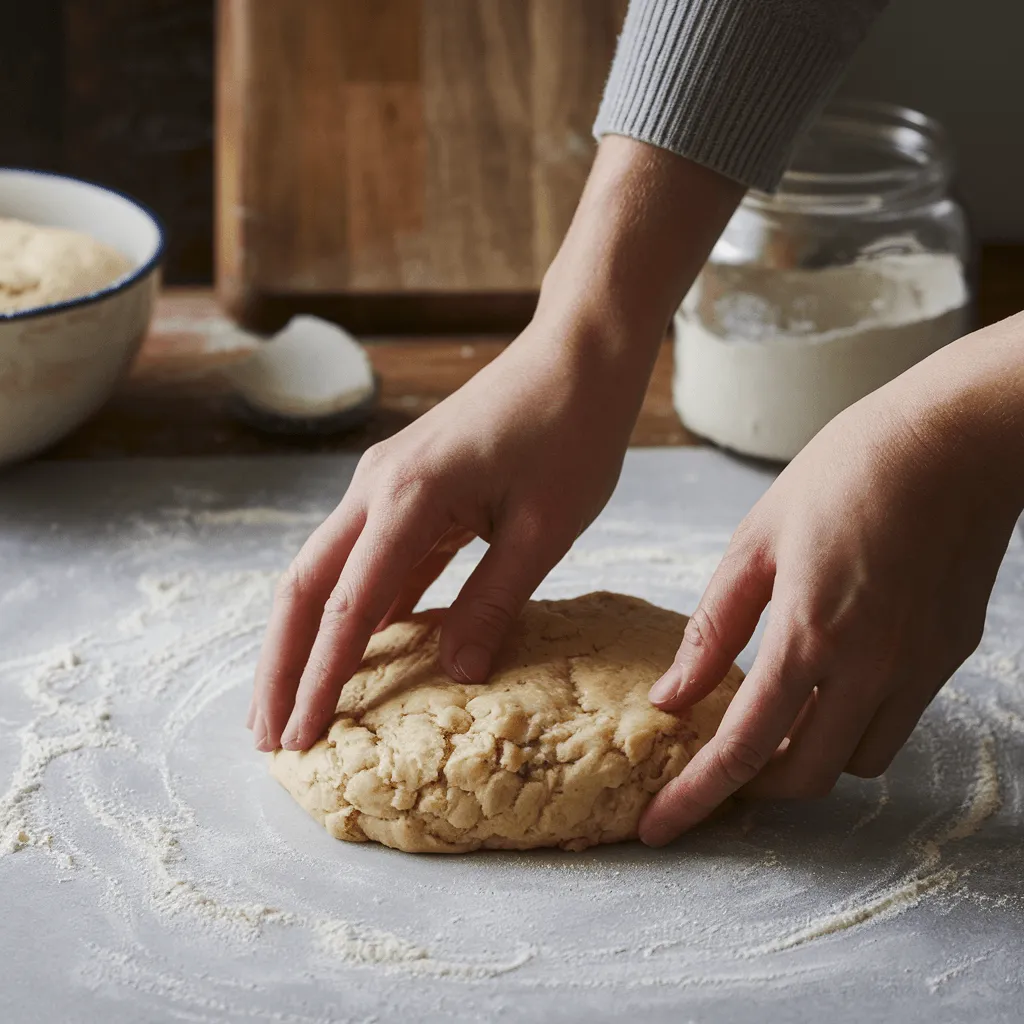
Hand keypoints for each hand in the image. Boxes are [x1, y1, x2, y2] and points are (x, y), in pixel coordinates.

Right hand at [247, 315, 648, 750]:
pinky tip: (357, 652)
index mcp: (407, 497)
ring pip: (326, 573)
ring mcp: (386, 485)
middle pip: (303, 587)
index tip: (300, 739)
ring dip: (309, 640)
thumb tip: (457, 673)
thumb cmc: (571, 430)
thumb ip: (493, 601)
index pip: (346, 608)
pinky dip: (355, 609)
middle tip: (269, 736)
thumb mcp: (543, 528)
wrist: (578, 353)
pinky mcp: (409, 489)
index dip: (320, 680)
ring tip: (296, 706)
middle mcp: (377, 488)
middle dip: (281, 665)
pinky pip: (369, 559)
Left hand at [641, 317, 1023, 845]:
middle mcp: (874, 668)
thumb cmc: (846, 472)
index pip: (744, 749)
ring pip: (859, 759)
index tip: (658, 828)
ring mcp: (922, 666)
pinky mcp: (951, 653)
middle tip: (715, 761)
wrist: (956, 437)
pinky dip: (853, 722)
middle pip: (806, 776)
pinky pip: (898, 720)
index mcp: (811, 635)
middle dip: (753, 785)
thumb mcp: (756, 541)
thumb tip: (674, 697)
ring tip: (772, 714)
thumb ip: (713, 628)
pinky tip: (829, 678)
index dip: (695, 797)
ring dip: (809, 755)